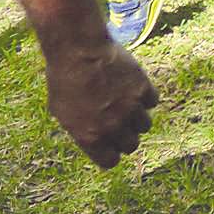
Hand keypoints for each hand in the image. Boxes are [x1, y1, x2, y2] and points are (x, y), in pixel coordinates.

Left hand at [44, 37, 157, 167]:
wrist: (79, 51)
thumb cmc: (64, 80)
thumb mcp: (61, 112)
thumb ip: (80, 129)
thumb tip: (92, 137)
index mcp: (90, 138)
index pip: (110, 161)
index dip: (111, 153)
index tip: (110, 144)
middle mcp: (113, 128)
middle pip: (131, 145)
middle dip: (125, 136)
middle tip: (120, 124)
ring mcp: (130, 108)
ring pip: (145, 125)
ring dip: (137, 118)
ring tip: (128, 105)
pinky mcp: (143, 88)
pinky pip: (152, 101)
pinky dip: (146, 97)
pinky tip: (134, 88)